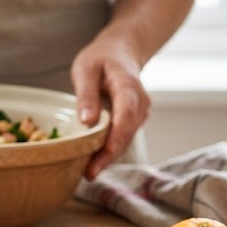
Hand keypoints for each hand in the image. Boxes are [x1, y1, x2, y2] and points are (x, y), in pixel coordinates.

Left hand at [70, 37, 150, 179]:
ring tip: (89, 172)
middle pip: (127, 133)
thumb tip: (87, 121)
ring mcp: (140, 112)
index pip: (126, 114)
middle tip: (89, 174)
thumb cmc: (100, 59)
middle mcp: (140, 102)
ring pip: (126, 139)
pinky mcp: (135, 120)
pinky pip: (124, 138)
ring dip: (109, 157)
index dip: (116, 137)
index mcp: (127, 85)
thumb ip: (86, 94)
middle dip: (109, 156)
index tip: (102, 155)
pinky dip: (110, 150)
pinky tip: (94, 161)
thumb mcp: (85, 69)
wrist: (121, 53)